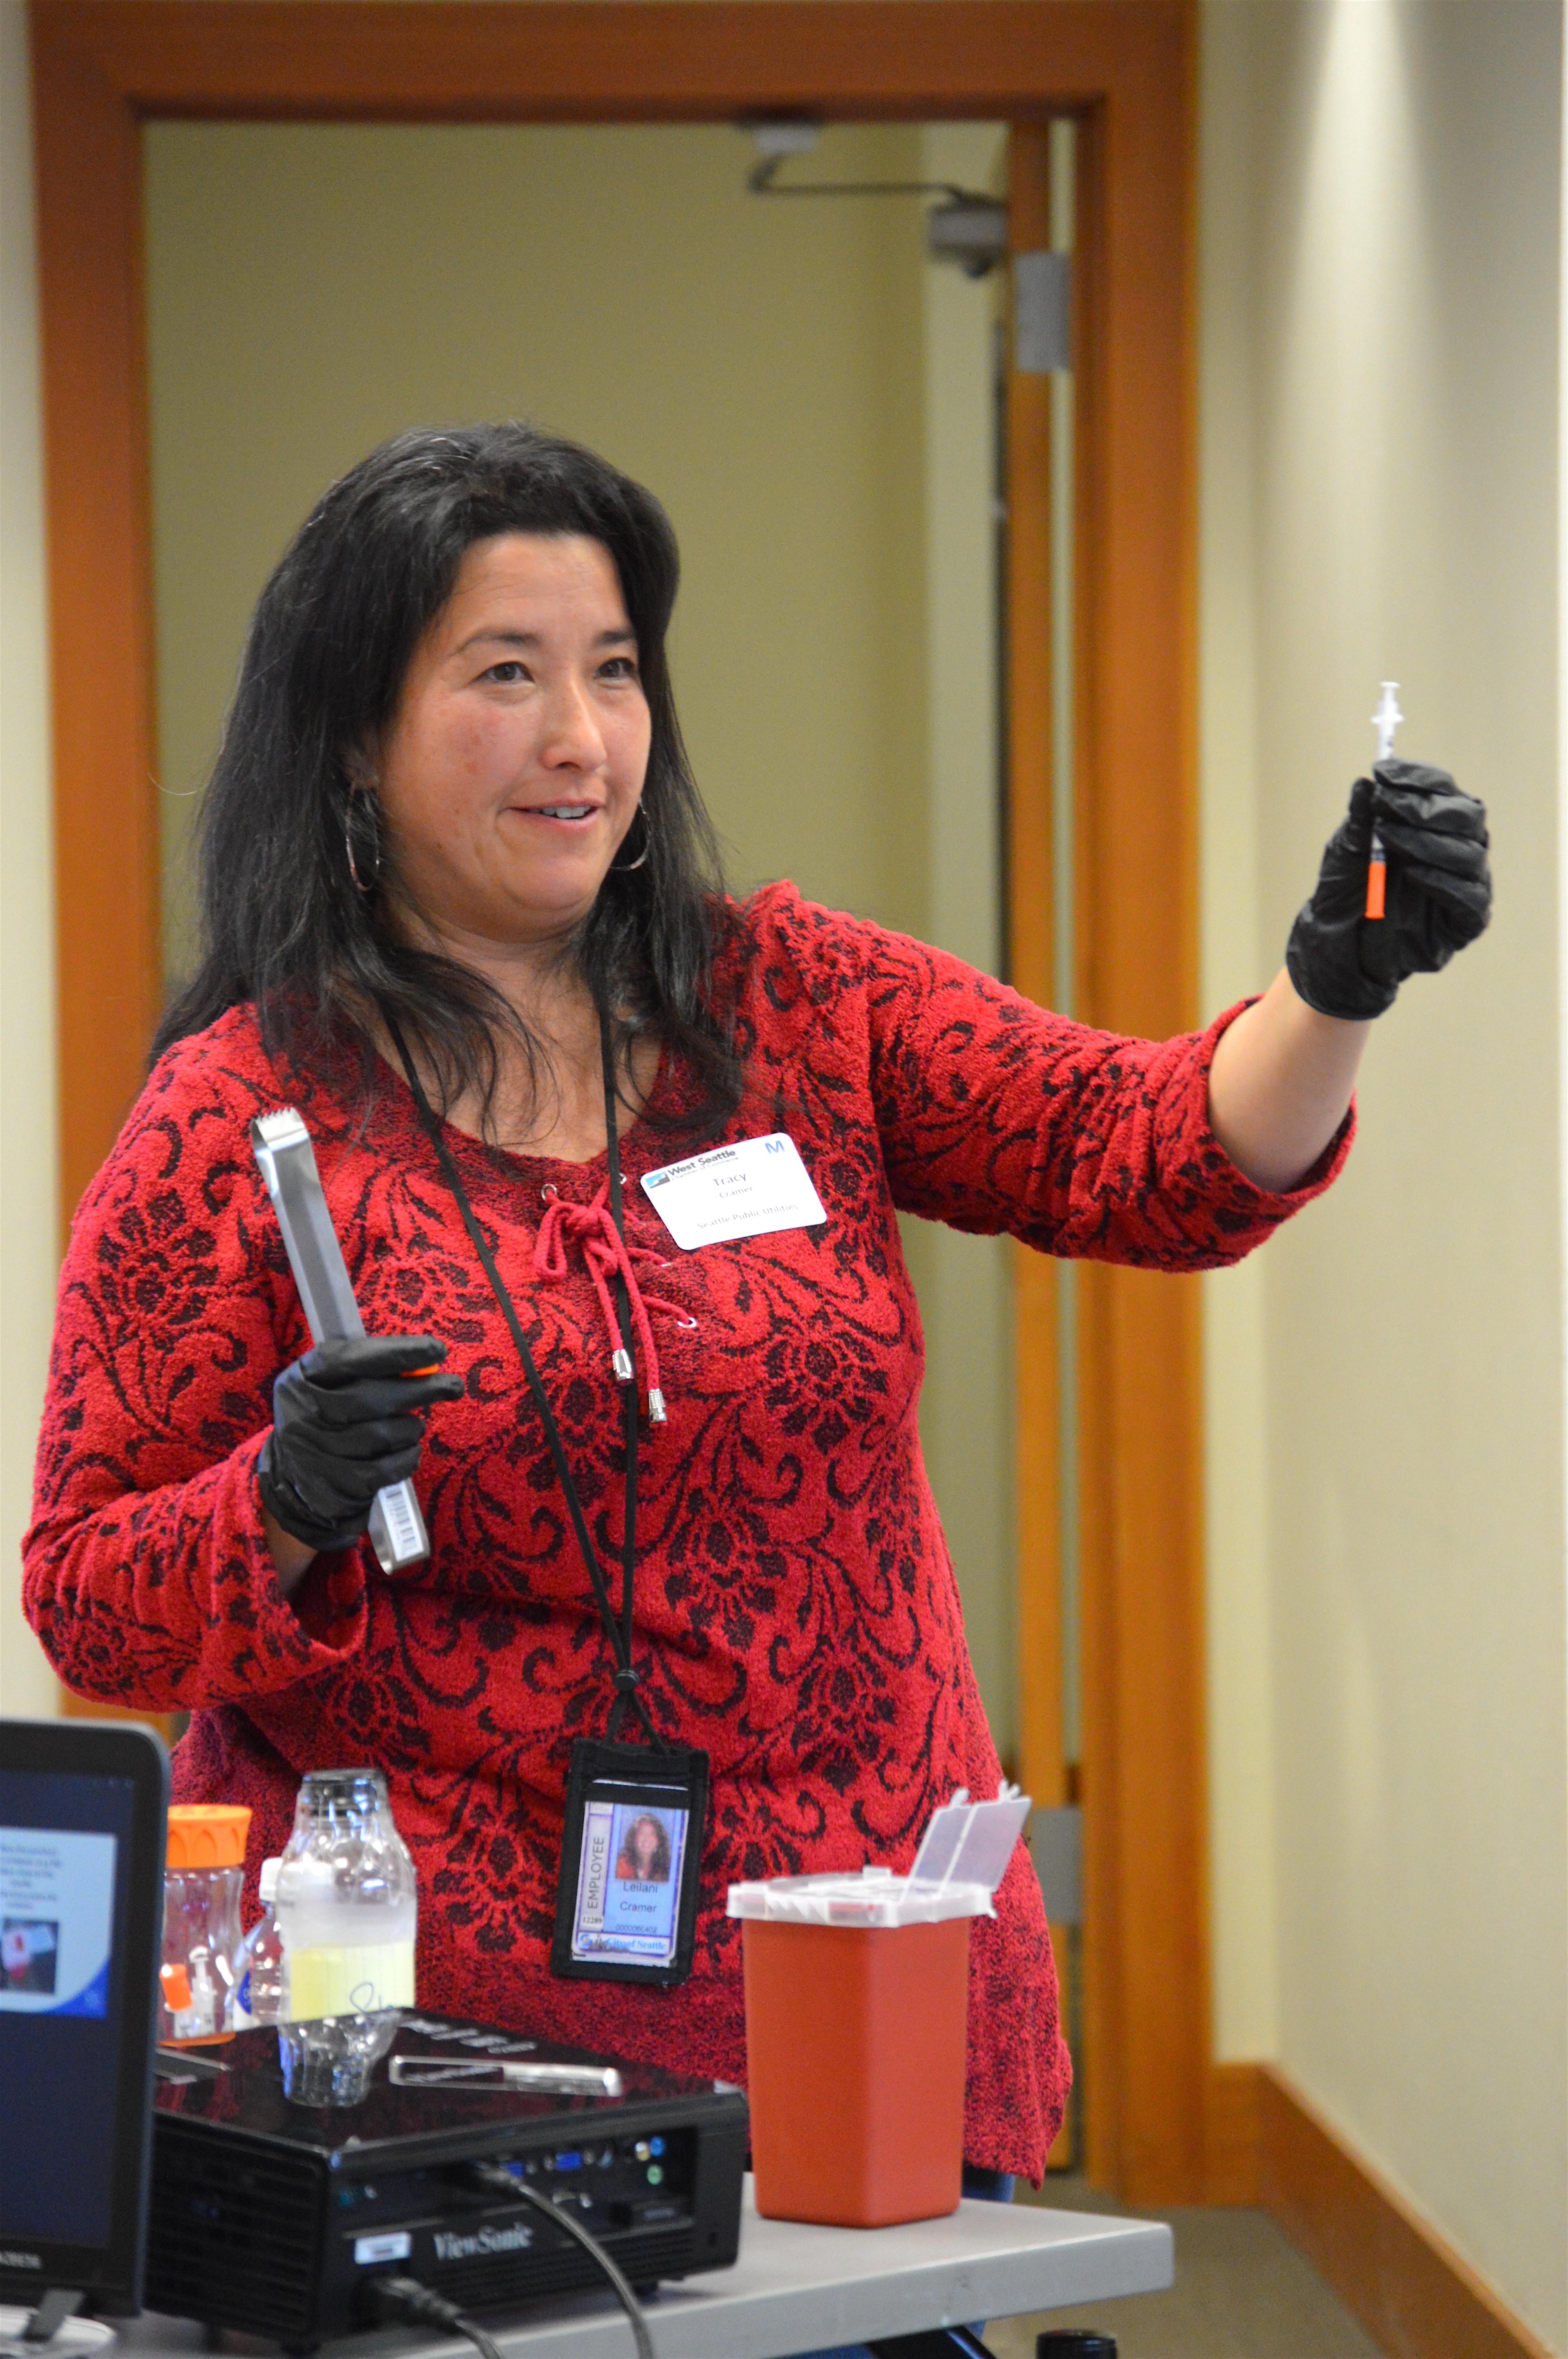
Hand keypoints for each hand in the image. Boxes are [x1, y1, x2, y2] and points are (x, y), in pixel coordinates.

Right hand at [257, 1335, 461, 1555]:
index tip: (436, 1350)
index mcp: (302, 1378)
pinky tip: (409, 1451)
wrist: (298, 1479)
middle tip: (452, 1386)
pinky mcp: (334, 1485)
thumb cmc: (331, 1419)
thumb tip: (427, 1363)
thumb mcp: (334, 1385)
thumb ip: (372, 1370)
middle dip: (419, 1390)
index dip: (397, 1353)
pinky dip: (407, 1457)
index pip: (350, 1358)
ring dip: (410, 1427)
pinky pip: (386, 1469)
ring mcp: (316, 1452)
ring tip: (415, 1425)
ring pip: (381, 1434)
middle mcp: (302, 1413)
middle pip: (370, 1398)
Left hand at [1285, 760, 1491, 1021]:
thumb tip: (1364, 783)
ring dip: (1427, 840)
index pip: (1442, 789)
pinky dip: (1441, 880)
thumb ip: (1359, 819)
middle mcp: (1458, 847)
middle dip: (1424, 806)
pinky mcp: (1467, 920)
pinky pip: (1468, 896)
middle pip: (1466, 815)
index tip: (1384, 771)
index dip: (1417, 777)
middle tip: (1386, 806)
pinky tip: (1412, 872)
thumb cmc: (1346, 890)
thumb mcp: (1346, 851)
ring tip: (1388, 837)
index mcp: (1435, 823)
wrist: (1337, 943)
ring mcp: (1466, 883)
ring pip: (1469, 852)